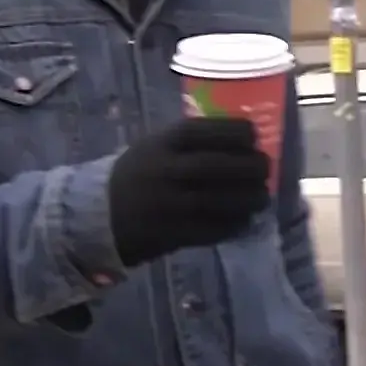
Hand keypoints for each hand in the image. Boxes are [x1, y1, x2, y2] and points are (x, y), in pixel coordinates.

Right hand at [108, 117, 270, 266]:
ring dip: (247, 198)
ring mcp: (168, 205)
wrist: (100, 214)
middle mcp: (165, 171)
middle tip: (265, 169)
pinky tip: (244, 220)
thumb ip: (191, 141)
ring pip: (217, 200)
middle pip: (216, 166)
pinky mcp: (171, 234)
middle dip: (249, 167)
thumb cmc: (139, 173)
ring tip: (261, 196)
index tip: (253, 136)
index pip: (204, 131)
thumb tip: (243, 139)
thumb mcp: (156, 146)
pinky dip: (232, 225)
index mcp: (161, 143)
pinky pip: (210, 230)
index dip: (234, 132)